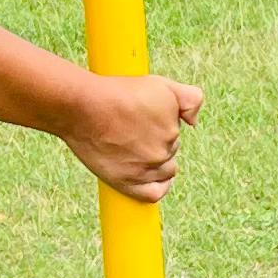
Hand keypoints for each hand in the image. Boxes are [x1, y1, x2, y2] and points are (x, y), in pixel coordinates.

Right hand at [64, 71, 204, 200]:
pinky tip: (151, 178)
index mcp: (174, 126)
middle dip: (155, 142)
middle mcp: (165, 148)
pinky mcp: (129, 182)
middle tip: (131, 131)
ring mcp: (147, 167)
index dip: (162, 127)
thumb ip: (190, 98)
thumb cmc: (115, 92)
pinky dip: (158, 187)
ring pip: (163, 170)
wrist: (82, 107)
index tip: (146, 123)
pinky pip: (155, 193)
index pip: (176, 133)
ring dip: (152, 162)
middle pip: (169, 151)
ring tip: (129, 147)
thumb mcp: (159, 84)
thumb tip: (195, 123)